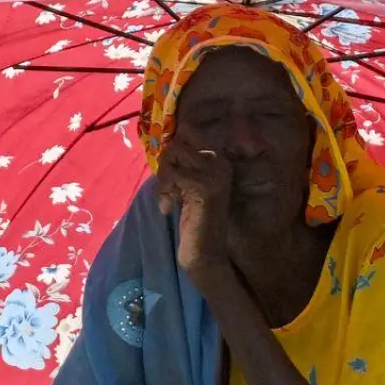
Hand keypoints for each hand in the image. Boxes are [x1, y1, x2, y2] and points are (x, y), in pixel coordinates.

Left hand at [156, 135, 231, 280]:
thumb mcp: (187, 186)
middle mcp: (221, 163)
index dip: (172, 150)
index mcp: (219, 160)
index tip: (170, 174)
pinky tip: (168, 208)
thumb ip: (181, 163)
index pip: (189, 132)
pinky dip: (164, 191)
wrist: (205, 253)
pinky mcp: (203, 187)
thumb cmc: (193, 221)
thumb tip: (168, 139)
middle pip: (177, 143)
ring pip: (173, 155)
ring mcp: (214, 174)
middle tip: (168, 190)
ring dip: (163, 179)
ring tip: (169, 199)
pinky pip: (172, 174)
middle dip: (165, 167)